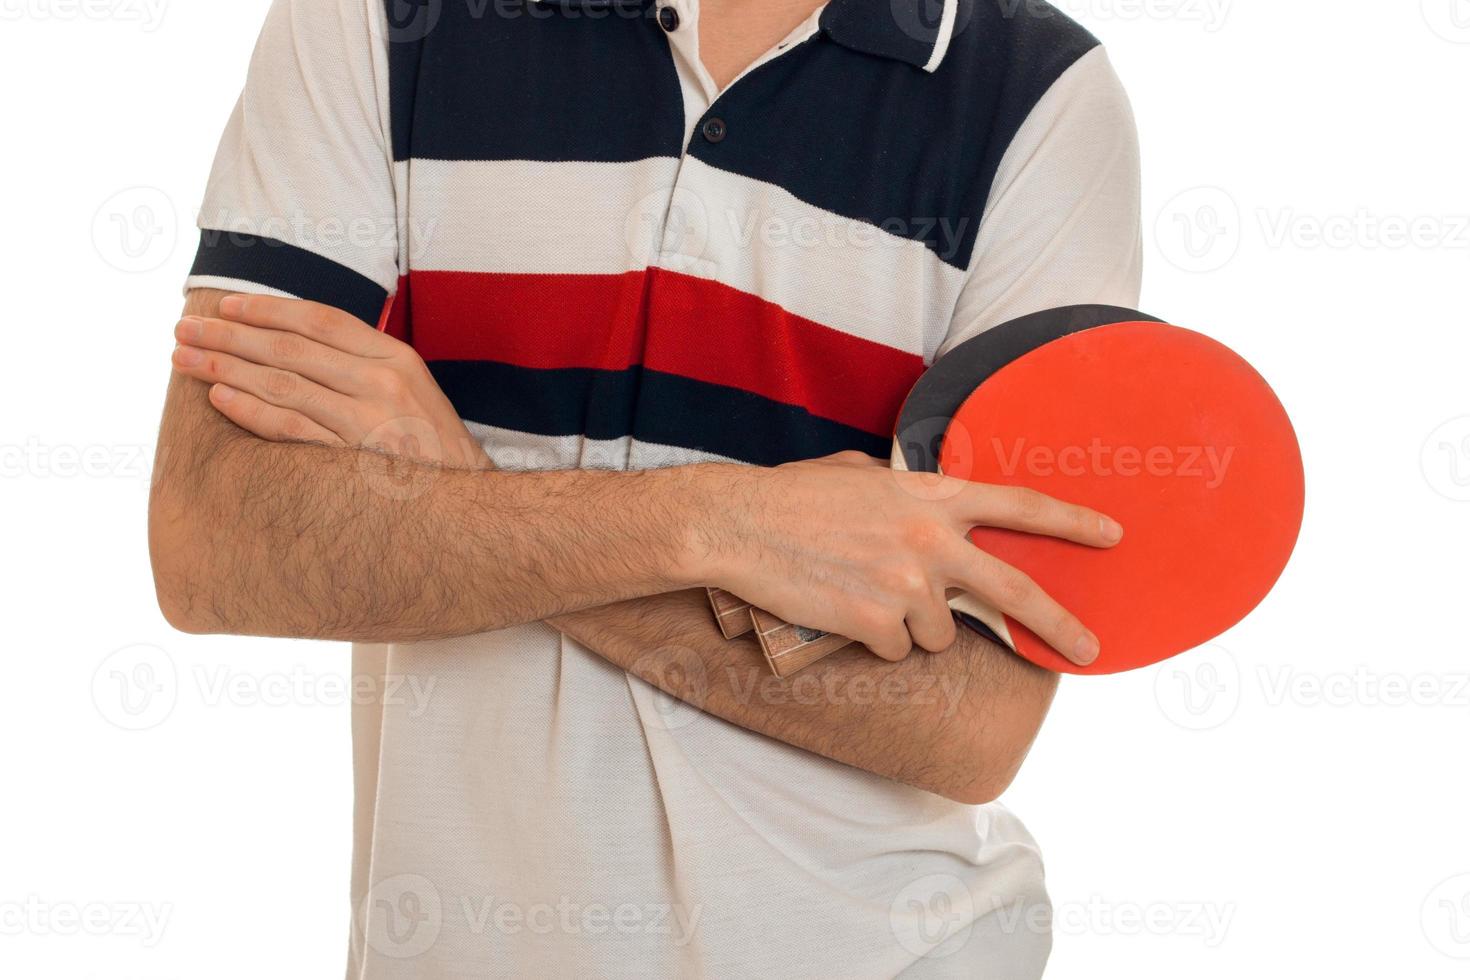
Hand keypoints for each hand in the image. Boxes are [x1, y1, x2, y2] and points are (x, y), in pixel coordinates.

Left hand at [171, 294, 487, 469]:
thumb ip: (364, 366)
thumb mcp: (413, 393)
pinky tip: (218, 397)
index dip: (267, 309)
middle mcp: (383, 383)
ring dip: (225, 367)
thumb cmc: (432, 451)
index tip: (225, 306)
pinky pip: (290, 429)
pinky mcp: (355, 460)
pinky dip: (250, 410)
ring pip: (282, 383)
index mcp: (397, 358)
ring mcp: (370, 422)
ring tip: (184, 358)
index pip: (320, 319)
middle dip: (229, 334)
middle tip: (183, 328)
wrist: (469, 510)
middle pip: (291, 347)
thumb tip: (299, 344)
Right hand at [698, 451, 1123, 664]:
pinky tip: (844, 611)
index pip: (1019, 506)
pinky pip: (898, 651)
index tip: (1110, 536)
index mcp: (932, 496)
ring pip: (939, 634)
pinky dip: (877, 641)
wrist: (739, 524)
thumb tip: (929, 508)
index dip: (1070, 522)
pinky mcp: (878, 624)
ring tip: (864, 593)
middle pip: (1015, 590)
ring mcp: (908, 585)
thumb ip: (907, 491)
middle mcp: (932, 540)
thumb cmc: (793, 496)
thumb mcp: (862, 475)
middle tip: (1088, 651)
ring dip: (912, 626)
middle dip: (1059, 624)